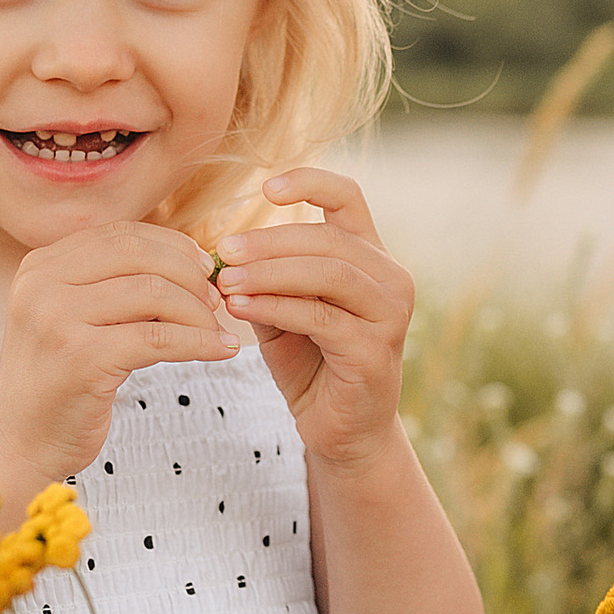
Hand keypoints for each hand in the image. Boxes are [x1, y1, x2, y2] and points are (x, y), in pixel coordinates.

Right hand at [0, 223, 237, 480]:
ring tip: (216, 331)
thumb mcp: (73, 320)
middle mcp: (42, 285)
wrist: (19, 444)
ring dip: (198, 312)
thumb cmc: (57, 384)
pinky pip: (159, 339)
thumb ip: (113, 288)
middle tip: (216, 301)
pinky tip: (220, 350)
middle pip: (139, 255)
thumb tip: (191, 265)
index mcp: (40, 267)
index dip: (173, 246)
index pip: (122, 234)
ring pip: (154, 293)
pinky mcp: (82, 358)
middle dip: (190, 275)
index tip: (205, 270)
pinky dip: (199, 342)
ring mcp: (57, 319)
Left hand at [215, 165, 413, 471]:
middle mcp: (391, 278)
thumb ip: (266, 278)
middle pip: (329, 239)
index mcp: (371, 257)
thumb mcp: (285, 310)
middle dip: (269, 242)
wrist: (341, 431)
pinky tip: (240, 308)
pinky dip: (276, 307)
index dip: (309, 182)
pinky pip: (320, 317)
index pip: (349, 198)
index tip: (264, 187)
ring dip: (270, 273)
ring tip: (225, 281)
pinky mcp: (374, 351)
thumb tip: (222, 251)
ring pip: (328, 273)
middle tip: (222, 251)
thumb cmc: (312, 363)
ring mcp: (390, 315)